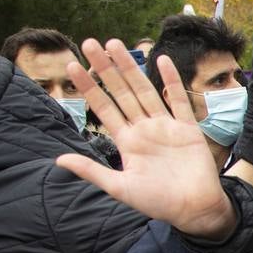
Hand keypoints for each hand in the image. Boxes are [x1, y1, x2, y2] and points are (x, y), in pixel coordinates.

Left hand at [55, 38, 235, 240]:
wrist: (195, 209)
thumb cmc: (158, 202)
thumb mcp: (119, 188)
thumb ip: (91, 171)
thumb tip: (58, 161)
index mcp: (127, 142)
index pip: (103, 108)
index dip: (89, 87)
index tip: (73, 66)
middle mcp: (144, 129)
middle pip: (121, 93)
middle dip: (106, 68)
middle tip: (91, 43)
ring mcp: (166, 127)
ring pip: (144, 91)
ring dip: (130, 68)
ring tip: (115, 45)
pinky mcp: (187, 129)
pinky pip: (178, 100)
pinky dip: (171, 81)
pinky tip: (161, 60)